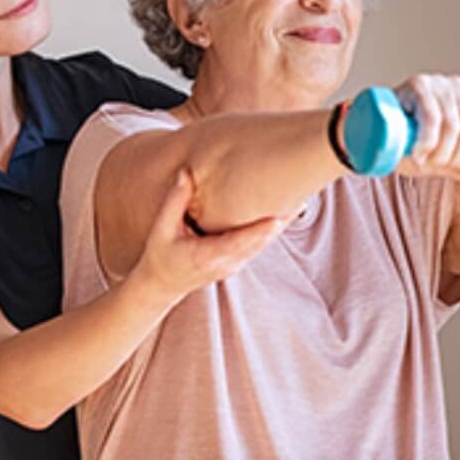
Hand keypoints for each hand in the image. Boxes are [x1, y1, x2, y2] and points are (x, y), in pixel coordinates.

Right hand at [130, 169, 282, 302]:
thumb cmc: (160, 255)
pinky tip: (282, 213)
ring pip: (262, 245)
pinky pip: (258, 246)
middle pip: (260, 243)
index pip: (240, 242)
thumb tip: (186, 174)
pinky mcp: (236, 263)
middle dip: (279, 223)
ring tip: (297, 200)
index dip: (261, 230)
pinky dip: (270, 231)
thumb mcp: (161, 229)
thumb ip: (175, 202)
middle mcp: (226, 263)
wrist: (162, 285)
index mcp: (208, 255)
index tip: (278, 216)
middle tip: (298, 197)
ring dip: (279, 225)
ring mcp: (233, 265)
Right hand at [394, 74, 459, 187]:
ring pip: (453, 125)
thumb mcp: (445, 163)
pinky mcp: (417, 86)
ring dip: (442, 153)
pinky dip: (428, 141)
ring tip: (425, 162)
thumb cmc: (411, 148)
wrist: (375, 138)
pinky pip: (431, 116)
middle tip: (441, 166)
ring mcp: (439, 84)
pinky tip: (419, 154)